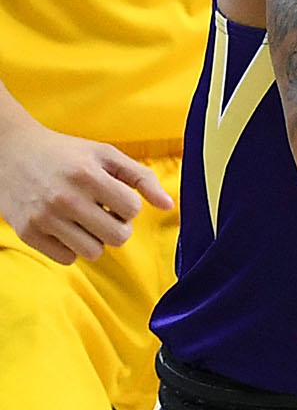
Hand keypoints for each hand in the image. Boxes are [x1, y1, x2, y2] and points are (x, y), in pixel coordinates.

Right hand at [0, 118, 173, 264]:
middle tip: (102, 213)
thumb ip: (141, 177)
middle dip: (117, 227)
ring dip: (94, 239)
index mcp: (87, 175)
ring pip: (94, 253)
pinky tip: (62, 227)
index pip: (131, 210)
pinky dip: (70, 247)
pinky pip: (67, 259)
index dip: (127, 206)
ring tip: (81, 220)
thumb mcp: (104, 155)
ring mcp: (44, 217)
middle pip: (118, 237)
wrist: (8, 150)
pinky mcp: (27, 232)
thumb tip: (169, 206)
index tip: (112, 197)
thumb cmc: (65, 154)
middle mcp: (65, 197)